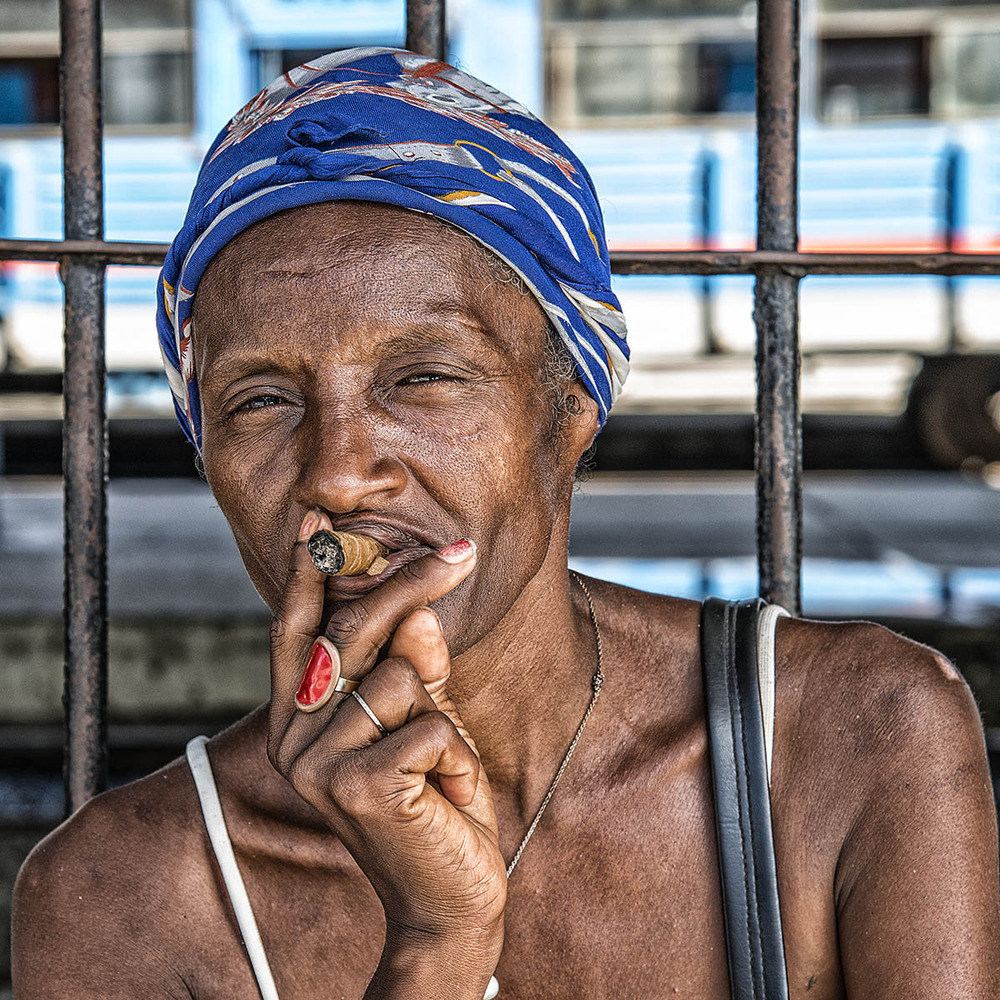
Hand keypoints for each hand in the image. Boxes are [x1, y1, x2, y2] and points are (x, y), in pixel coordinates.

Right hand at [267, 510, 505, 975]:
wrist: (447, 898)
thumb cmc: (433, 799)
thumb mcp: (424, 721)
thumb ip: (413, 667)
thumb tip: (419, 614)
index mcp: (301, 716)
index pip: (298, 629)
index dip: (309, 574)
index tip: (319, 521)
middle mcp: (295, 736)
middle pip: (354, 628)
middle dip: (414, 583)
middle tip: (462, 552)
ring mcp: (319, 763)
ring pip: (403, 674)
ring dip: (446, 719)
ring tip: (444, 768)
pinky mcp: (357, 786)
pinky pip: (431, 724)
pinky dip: (458, 756)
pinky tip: (449, 795)